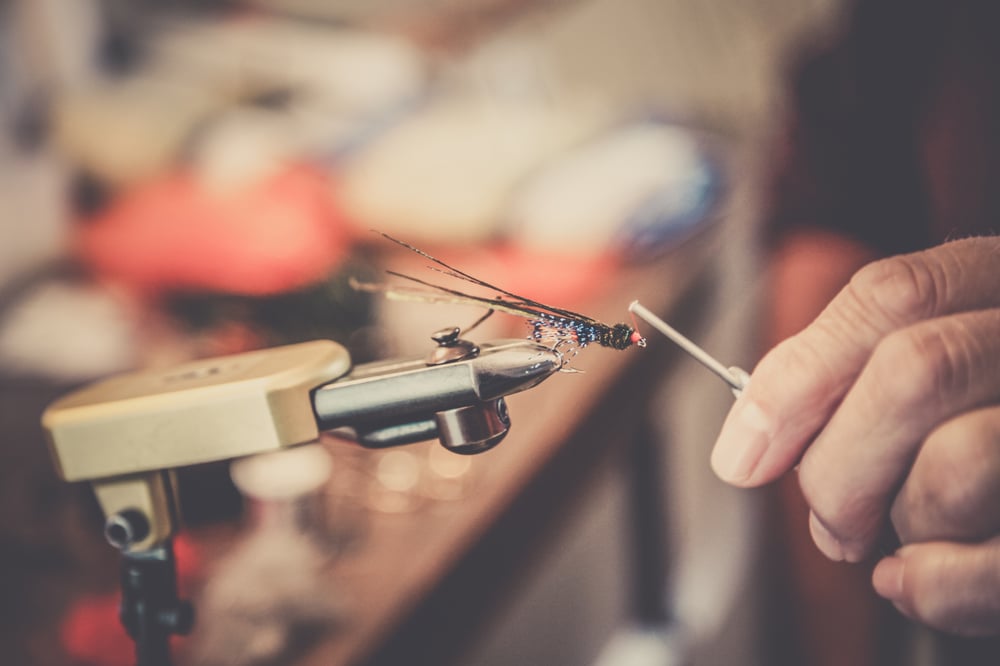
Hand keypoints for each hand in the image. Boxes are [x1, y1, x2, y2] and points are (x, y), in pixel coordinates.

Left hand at [709, 236, 999, 634]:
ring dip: (900, 521)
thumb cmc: (970, 416)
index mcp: (992, 284)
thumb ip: (841, 382)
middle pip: (915, 372)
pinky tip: (911, 579)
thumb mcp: (920, 370)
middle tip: (829, 521)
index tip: (742, 457)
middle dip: (839, 467)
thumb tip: (745, 449)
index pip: (889, 297)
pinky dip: (933, 585)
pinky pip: (995, 563)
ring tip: (904, 532)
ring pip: (958, 463)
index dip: (798, 379)